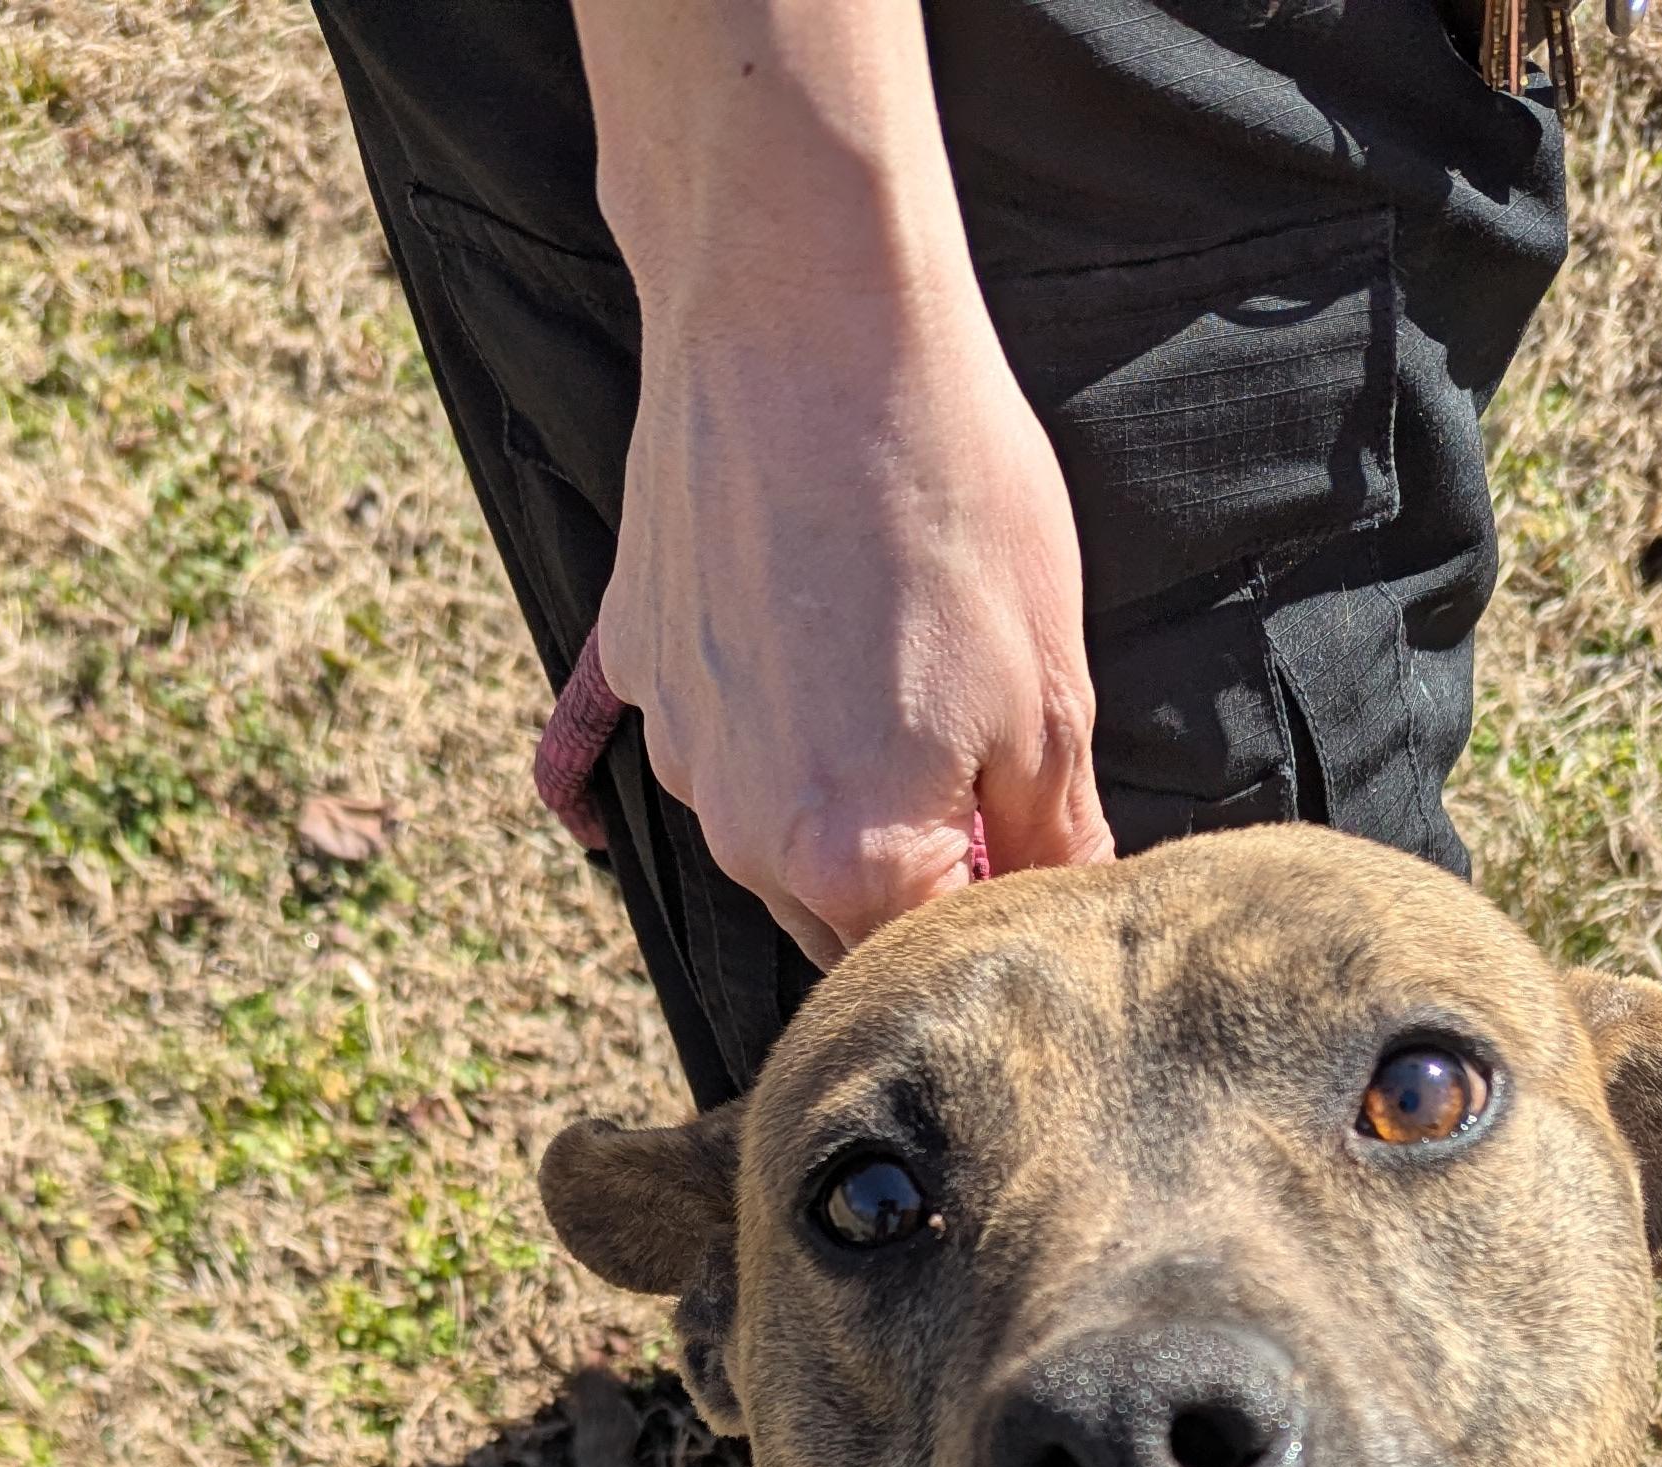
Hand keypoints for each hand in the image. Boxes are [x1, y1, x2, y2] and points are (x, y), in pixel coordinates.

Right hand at [577, 0, 1110, 962]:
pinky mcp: (635, 655)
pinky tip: (597, 816)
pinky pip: (626, 744)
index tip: (1035, 861)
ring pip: (763, 829)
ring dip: (820, 801)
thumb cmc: (943, 494)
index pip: (930, 959)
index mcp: (852, 864)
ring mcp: (678, 745)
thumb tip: (1064, 906)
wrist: (802, 312)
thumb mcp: (1050, 689)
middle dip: (908, 880)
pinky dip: (647, 767)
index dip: (995, 916)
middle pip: (839, 916)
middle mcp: (745, 831)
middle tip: (980, 785)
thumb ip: (1052, 836)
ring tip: (885, 683)